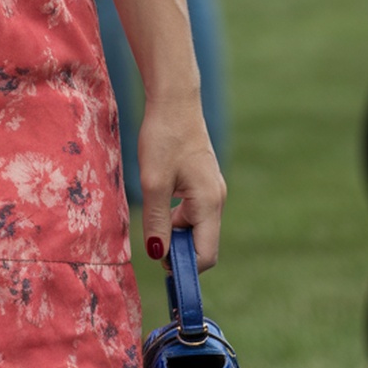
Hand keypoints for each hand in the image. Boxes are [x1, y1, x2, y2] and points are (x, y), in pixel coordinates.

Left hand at [138, 93, 226, 271]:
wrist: (174, 101)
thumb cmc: (164, 138)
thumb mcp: (154, 183)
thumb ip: (157, 221)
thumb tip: (158, 255)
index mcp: (209, 203)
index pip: (206, 254)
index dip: (185, 267)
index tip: (159, 265)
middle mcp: (216, 199)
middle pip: (202, 242)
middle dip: (179, 250)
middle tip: (151, 240)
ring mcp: (212, 189)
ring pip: (196, 226)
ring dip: (175, 231)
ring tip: (151, 217)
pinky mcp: (203, 180)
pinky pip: (193, 211)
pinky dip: (177, 216)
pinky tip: (158, 201)